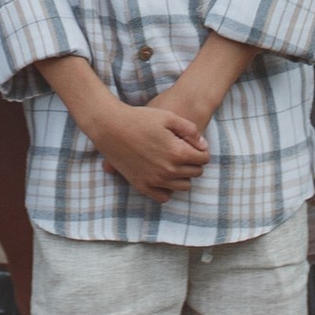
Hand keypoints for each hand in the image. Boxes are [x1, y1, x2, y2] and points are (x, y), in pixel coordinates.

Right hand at [90, 95, 212, 200]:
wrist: (110, 127)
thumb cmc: (139, 118)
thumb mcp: (168, 117)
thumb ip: (190, 130)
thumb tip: (203, 146)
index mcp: (177, 153)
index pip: (204, 159)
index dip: (201, 150)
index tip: (193, 144)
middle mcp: (168, 171)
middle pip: (196, 173)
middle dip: (194, 162)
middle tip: (183, 151)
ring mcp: (154, 181)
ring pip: (183, 186)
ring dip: (183, 175)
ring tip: (173, 162)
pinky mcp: (141, 186)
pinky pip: (164, 197)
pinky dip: (168, 188)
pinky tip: (162, 174)